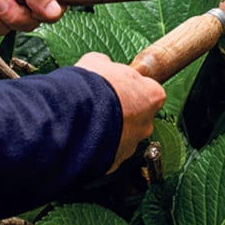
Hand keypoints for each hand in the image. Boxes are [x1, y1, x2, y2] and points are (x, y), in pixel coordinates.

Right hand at [76, 52, 166, 171]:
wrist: (73, 115)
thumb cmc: (91, 87)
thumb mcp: (97, 62)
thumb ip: (107, 65)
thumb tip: (103, 64)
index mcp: (151, 95)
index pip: (150, 92)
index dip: (132, 90)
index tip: (119, 89)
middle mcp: (147, 122)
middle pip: (140, 117)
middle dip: (123, 113)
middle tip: (102, 107)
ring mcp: (132, 143)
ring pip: (124, 137)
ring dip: (110, 131)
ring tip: (89, 123)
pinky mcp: (115, 161)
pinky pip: (109, 152)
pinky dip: (99, 147)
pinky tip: (84, 137)